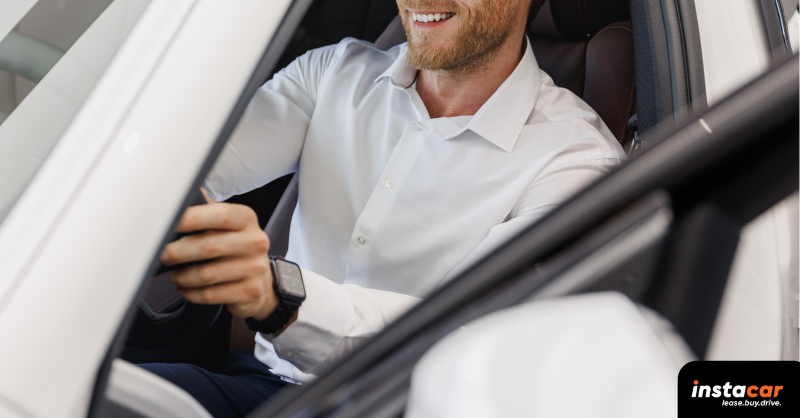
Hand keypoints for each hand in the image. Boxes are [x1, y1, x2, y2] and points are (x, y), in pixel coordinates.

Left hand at [160, 189, 277, 320]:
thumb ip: (205, 211)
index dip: (190, 219)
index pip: (219, 215)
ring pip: (207, 274)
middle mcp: (256, 241)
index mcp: (246, 219)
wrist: (260, 278)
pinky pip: (211, 295)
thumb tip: (180, 195)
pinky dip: (192, 293)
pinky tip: (187, 288)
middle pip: (209, 247)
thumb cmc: (235, 247)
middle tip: (165, 256)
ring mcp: (256, 267)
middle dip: (178, 253)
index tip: (167, 225)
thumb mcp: (226, 225)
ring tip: (176, 274)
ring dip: (183, 276)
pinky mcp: (251, 290)